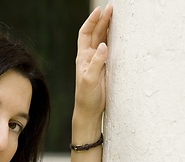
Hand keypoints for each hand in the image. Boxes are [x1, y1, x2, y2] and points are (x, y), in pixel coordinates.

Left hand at [74, 5, 112, 119]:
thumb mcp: (90, 80)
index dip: (91, 21)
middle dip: (103, 20)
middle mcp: (89, 57)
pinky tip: (119, 34)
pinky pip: (110, 50)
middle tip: (112, 8)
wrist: (89, 111)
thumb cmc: (86, 97)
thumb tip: (103, 46)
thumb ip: (96, 63)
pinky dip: (114, 40)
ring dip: (108, 27)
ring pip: (103, 40)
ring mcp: (97, 62)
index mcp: (82, 58)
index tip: (99, 11)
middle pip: (96, 33)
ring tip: (115, 16)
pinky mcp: (105, 68)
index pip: (85, 34)